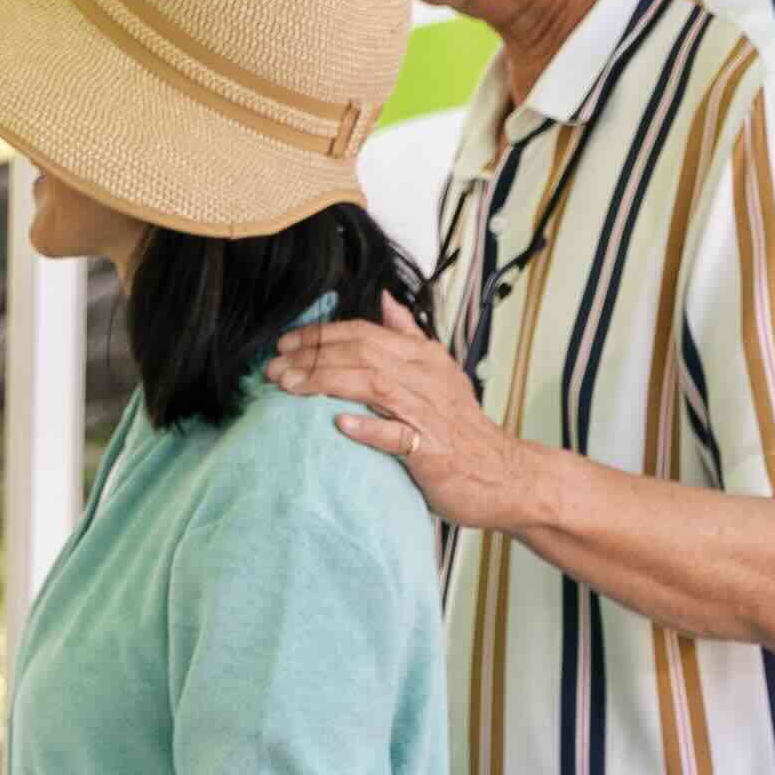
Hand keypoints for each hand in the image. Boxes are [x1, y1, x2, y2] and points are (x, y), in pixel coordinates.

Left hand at [271, 300, 519, 528]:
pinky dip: (369, 428)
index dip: (320, 334)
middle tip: (272, 366)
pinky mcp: (431, 450)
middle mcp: (425, 378)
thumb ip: (408, 336)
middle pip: (362, 353)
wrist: (502, 475)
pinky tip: (341, 425)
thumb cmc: (460, 429)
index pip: (364, 333)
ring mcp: (428, 413)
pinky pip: (397, 436)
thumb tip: (385, 300)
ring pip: (374, 384)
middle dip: (312, 355)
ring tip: (288, 386)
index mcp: (423, 357)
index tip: (284, 343)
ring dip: (326, 382)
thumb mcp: (437, 372)